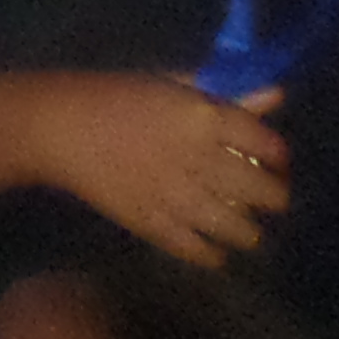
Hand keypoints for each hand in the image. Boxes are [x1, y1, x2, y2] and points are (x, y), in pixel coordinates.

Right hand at [51, 70, 290, 264]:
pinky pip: (200, 249)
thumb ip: (226, 95)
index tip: (275, 159)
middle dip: (274, 196)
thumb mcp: (173, 84)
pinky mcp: (154, 225)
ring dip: (249, 230)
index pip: (266, 144)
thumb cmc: (117, 95)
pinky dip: (214, 254)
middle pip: (263, 191)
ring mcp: (177, 197)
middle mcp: (198, 158)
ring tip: (246, 227)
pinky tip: (215, 249)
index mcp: (202, 116)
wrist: (60, 126)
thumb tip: (275, 96)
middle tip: (269, 196)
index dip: (279, 155)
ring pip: (240, 228)